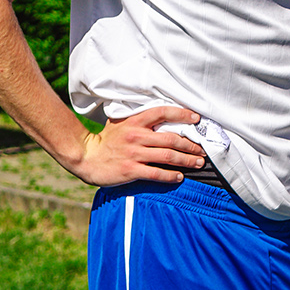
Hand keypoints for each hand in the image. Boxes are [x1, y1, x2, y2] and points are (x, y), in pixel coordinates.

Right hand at [71, 106, 206, 186]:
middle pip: (171, 138)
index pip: (163, 112)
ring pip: (167, 156)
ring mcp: (134, 153)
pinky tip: (180, 177)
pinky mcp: (131, 170)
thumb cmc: (107, 140)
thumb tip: (162, 115)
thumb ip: (139, 119)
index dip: (182, 114)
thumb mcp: (121, 122)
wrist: (86, 157)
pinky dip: (171, 176)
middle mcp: (136, 136)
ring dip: (186, 161)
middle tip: (203, 150)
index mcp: (135, 121)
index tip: (197, 118)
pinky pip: (156, 173)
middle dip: (191, 145)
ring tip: (198, 163)